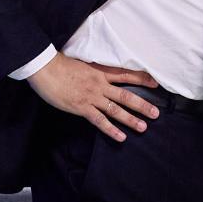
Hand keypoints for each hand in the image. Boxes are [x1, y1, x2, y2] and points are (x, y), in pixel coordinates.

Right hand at [27, 53, 160, 141]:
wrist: (45, 67)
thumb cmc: (60, 64)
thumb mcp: (83, 64)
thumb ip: (94, 71)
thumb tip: (100, 76)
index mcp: (101, 72)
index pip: (127, 74)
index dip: (142, 79)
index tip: (156, 83)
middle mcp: (101, 84)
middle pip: (126, 95)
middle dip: (142, 105)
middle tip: (156, 113)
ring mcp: (92, 96)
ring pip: (116, 109)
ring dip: (131, 119)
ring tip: (144, 127)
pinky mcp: (82, 107)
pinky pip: (99, 120)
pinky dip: (111, 130)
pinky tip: (121, 137)